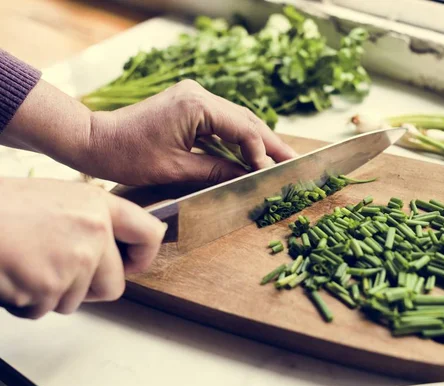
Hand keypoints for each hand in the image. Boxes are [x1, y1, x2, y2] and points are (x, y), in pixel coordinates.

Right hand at [0, 178, 165, 318]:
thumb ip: (90, 221)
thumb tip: (111, 248)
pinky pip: (43, 310)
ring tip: (26, 264)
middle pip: (114, 285)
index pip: (149, 233)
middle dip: (88, 289)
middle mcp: (95, 234)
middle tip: (59, 273)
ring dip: (51, 293)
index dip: (143, 256)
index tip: (132, 264)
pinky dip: (26, 302)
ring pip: (75, 301)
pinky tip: (13, 276)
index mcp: (98, 207)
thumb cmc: (2, 207)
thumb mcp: (57, 198)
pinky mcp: (48, 288)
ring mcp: (74, 263)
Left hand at [79, 79, 296, 185]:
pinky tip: (251, 153)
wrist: (96, 140)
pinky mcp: (188, 105)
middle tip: (292, 161)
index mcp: (196, 106)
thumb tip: (248, 177)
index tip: (270, 173)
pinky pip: (222, 121)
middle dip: (269, 143)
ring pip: (236, 119)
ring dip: (256, 140)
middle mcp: (198, 94)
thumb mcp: (177, 169)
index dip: (261, 152)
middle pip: (245, 119)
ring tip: (278, 159)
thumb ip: (217, 170)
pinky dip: (237, 138)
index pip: (243, 128)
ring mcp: (194, 97)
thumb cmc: (129, 156)